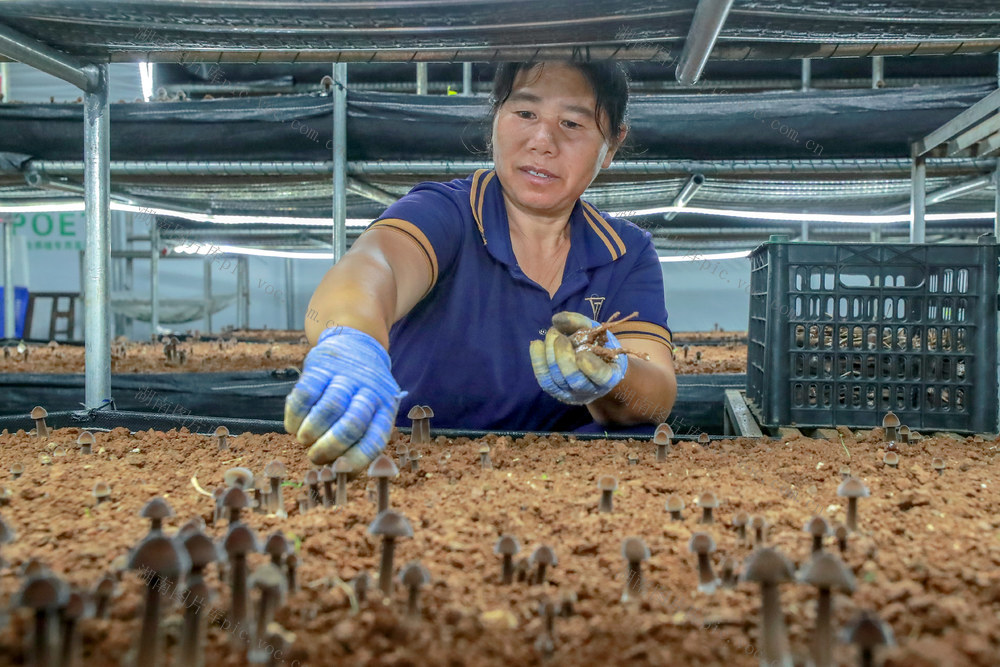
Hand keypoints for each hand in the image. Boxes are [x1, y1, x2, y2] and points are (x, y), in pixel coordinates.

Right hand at [284, 326, 403, 470]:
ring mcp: (345, 376)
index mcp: (386, 407)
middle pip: (351, 424)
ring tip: (304, 441)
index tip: (338, 470)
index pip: (375, 440)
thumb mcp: (374, 410)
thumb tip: (339, 475)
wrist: (356, 343)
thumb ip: (361, 439)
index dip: (355, 461)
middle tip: (316, 457)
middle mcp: (369, 390)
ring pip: (327, 409)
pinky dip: (295, 416)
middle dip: (329, 448)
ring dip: (311, 432)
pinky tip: (293, 426)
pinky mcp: (320, 366)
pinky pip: (304, 394)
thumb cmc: (362, 392)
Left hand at [529, 311, 627, 404]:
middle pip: (575, 380)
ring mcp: (573, 394)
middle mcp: (592, 389)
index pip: (602, 377)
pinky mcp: (557, 392)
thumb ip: (579, 322)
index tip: (582, 354)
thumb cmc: (596, 343)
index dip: (592, 368)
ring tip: (551, 334)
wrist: (592, 360)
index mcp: (610, 375)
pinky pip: (545, 381)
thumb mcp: (594, 329)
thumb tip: (557, 320)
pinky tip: (536, 344)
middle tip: (559, 337)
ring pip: (557, 380)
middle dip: (564, 357)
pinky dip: (538, 361)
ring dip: (550, 355)